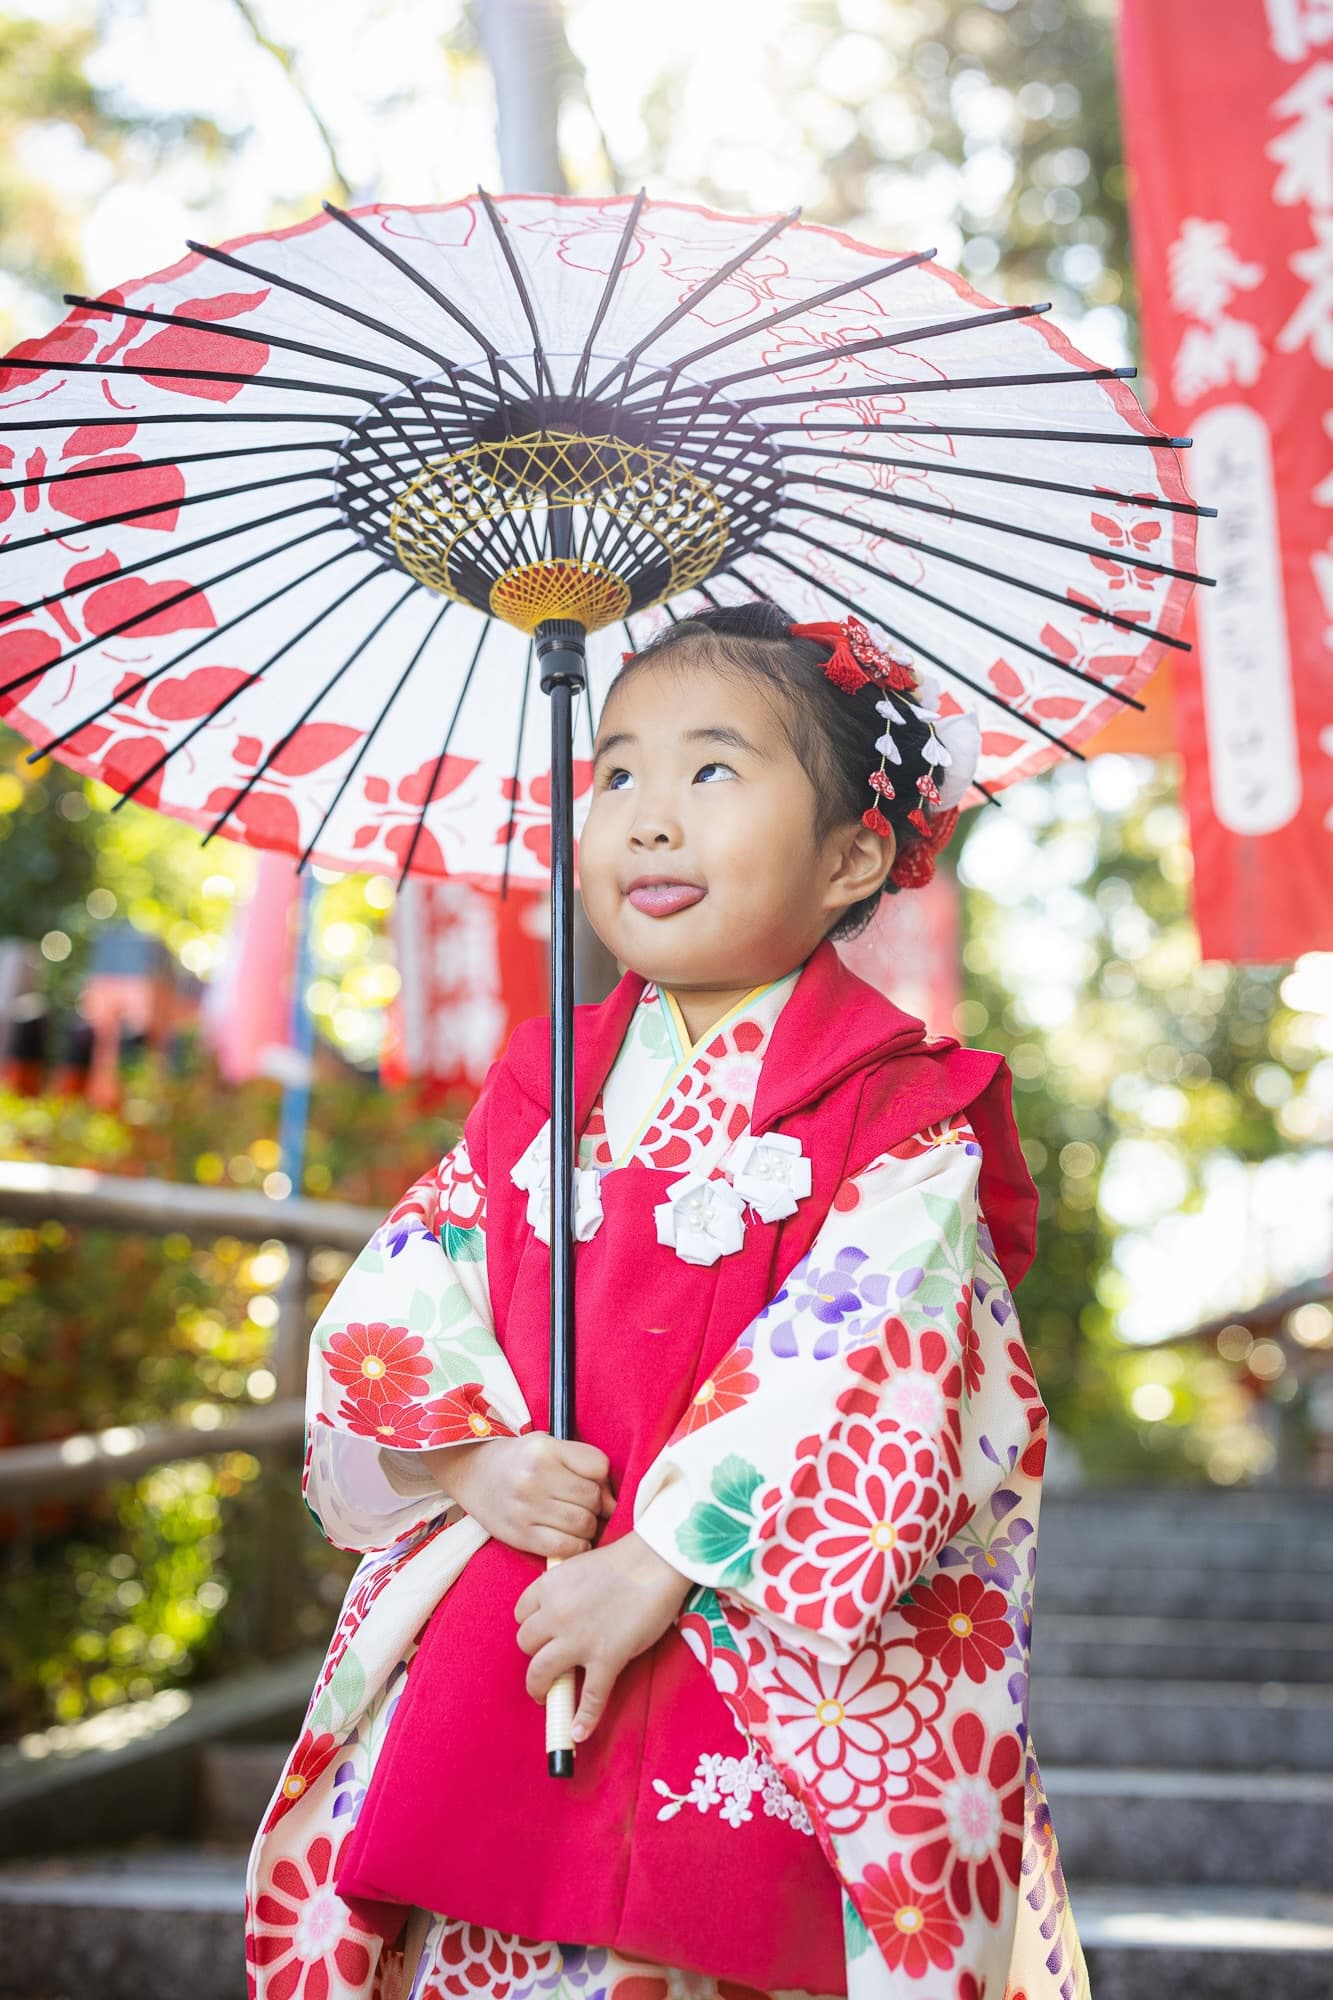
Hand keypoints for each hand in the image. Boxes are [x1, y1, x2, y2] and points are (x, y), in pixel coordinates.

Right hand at [431, 1432, 614, 1558]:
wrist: (474, 1474)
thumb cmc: (520, 1460)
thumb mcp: (548, 1445)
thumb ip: (583, 1464)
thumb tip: (614, 1502)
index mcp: (544, 1449)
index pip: (599, 1467)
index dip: (604, 1480)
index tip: (597, 1487)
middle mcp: (534, 1477)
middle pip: (593, 1498)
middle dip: (597, 1506)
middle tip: (586, 1507)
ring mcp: (525, 1508)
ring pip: (583, 1524)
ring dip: (588, 1528)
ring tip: (577, 1522)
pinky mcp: (520, 1535)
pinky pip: (565, 1548)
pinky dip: (576, 1547)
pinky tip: (570, 1539)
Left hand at [514, 1531, 691, 1741]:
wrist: (657, 1561)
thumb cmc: (625, 1559)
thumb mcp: (579, 1566)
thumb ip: (563, 1590)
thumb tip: (561, 1612)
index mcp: (548, 1587)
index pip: (521, 1614)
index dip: (531, 1626)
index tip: (542, 1633)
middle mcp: (556, 1614)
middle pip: (526, 1644)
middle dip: (535, 1654)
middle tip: (546, 1661)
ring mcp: (579, 1639)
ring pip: (541, 1672)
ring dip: (541, 1689)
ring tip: (546, 1697)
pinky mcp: (606, 1658)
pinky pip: (590, 1696)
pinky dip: (584, 1718)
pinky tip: (579, 1732)